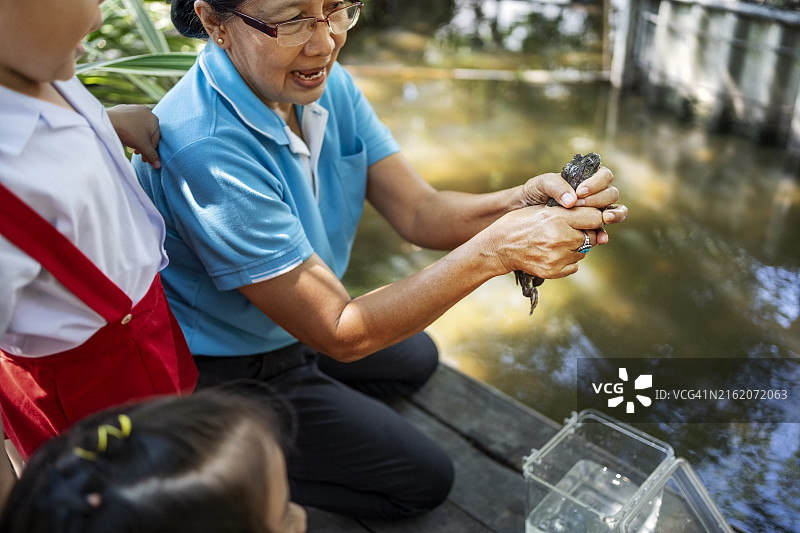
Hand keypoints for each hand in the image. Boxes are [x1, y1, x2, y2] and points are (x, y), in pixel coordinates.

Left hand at [107, 104, 160, 168]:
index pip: (156, 140)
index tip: (145, 159)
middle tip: (137, 154)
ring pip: (139, 127)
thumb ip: (152, 156)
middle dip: (143, 145)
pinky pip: (131, 122)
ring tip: (131, 147)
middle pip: (148, 133)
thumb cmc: (128, 132)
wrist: (107, 121)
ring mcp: (135, 108)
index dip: (151, 151)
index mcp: (154, 119)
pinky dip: (130, 130)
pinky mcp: (125, 108)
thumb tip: (158, 165)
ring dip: (137, 139)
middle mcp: (147, 112)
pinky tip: (125, 137)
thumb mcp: (142, 146)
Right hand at [484, 204, 604, 279]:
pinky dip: (568, 260)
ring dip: (576, 247)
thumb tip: (596, 218)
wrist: (499, 246)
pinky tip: (554, 253)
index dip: (592, 217)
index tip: (586, 218)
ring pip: (584, 252)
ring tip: (558, 241)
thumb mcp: (542, 209)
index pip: (595, 218)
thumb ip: (569, 211)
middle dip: (585, 232)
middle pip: (592, 236)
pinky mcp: (553, 271)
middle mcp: (560, 238)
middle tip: (570, 230)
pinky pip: (574, 266)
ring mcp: (557, 257)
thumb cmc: (519, 223)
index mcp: (558, 218)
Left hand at [519, 167, 627, 242]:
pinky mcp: (587, 228)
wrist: (522, 213)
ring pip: (614, 210)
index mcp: (585, 180)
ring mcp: (592, 212)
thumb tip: (572, 201)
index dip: (597, 183)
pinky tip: (600, 238)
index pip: (604, 176)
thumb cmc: (533, 193)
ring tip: (604, 218)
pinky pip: (602, 231)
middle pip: (611, 194)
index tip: (580, 192)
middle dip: (600, 199)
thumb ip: (556, 186)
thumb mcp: (541, 184)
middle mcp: (593, 195)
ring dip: (613, 214)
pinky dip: (603, 234)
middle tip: (581, 205)